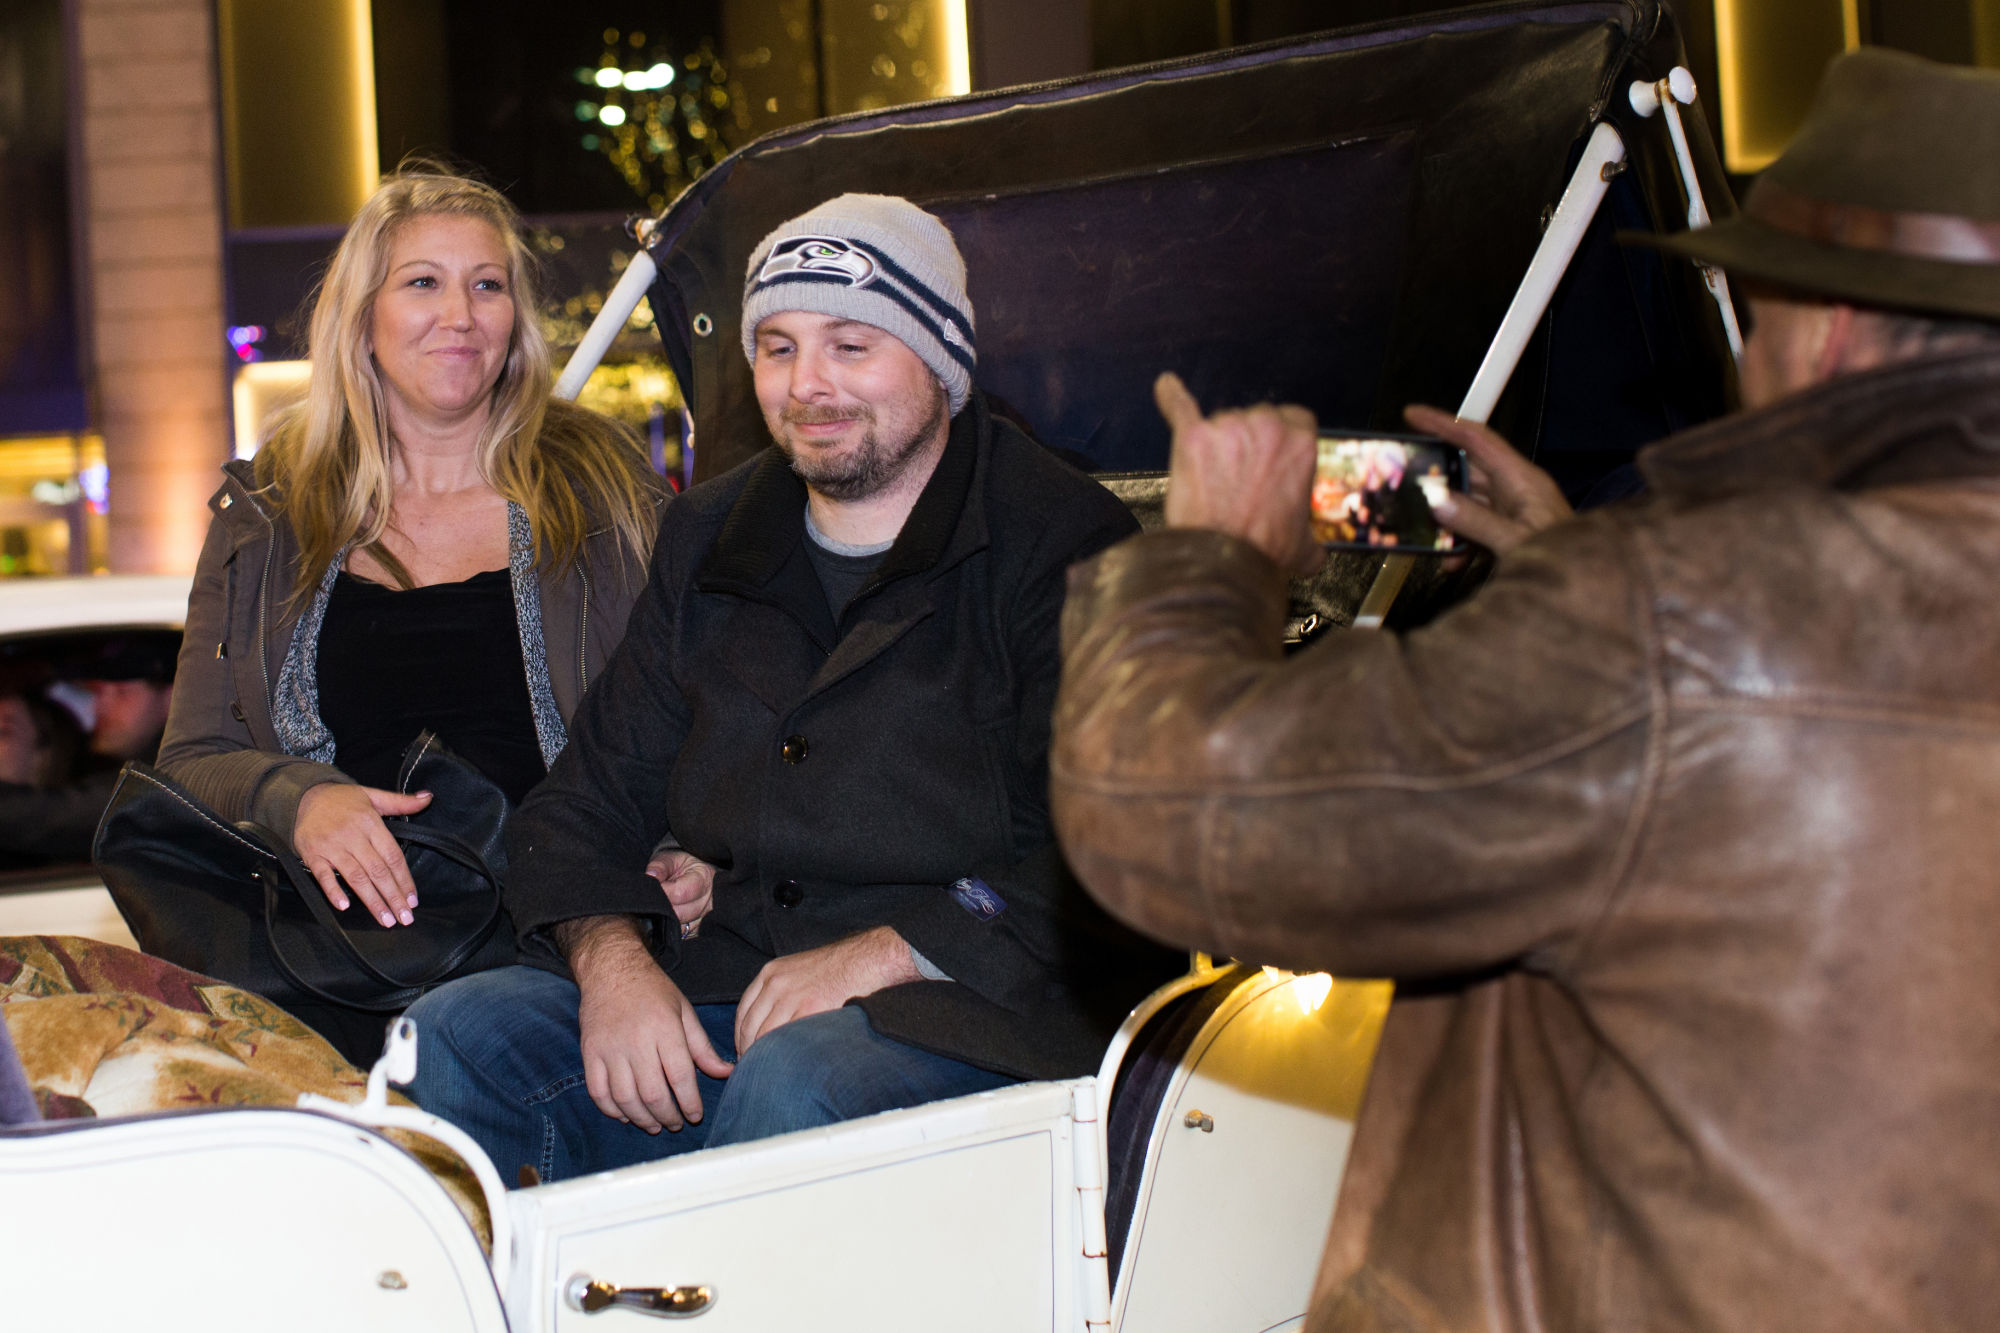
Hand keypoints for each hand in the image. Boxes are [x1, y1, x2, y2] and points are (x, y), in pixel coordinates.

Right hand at [292, 782, 432, 926]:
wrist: (304, 795)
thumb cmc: (342, 799)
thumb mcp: (373, 795)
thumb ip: (401, 802)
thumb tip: (428, 798)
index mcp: (370, 823)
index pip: (393, 856)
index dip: (405, 879)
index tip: (413, 900)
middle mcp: (352, 836)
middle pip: (377, 871)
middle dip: (393, 896)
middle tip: (405, 918)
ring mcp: (331, 846)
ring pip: (356, 877)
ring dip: (372, 901)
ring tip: (386, 919)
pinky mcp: (312, 855)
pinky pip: (323, 875)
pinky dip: (332, 891)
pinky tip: (344, 906)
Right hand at [571, 918, 734, 1131]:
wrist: (611, 969)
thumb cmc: (653, 990)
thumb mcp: (684, 1012)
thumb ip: (703, 1047)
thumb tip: (727, 1072)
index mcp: (665, 1028)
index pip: (680, 1075)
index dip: (690, 1102)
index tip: (695, 1115)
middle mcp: (636, 1041)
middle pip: (653, 1093)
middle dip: (668, 1116)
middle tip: (676, 1124)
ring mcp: (609, 1049)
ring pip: (625, 1098)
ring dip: (642, 1119)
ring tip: (654, 1125)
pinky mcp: (589, 1053)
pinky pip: (598, 1092)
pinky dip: (612, 1110)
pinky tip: (626, 1115)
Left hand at [646, 847, 715, 937]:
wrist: (694, 874)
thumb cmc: (681, 865)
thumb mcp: (671, 858)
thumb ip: (660, 866)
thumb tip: (650, 875)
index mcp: (704, 879)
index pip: (681, 893)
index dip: (662, 892)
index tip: (650, 888)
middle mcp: (709, 901)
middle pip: (680, 914)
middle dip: (662, 908)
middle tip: (650, 900)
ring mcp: (706, 918)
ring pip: (680, 928)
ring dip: (665, 921)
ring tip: (657, 908)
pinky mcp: (699, 930)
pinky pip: (681, 936)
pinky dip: (669, 930)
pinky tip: (663, 919)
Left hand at [735, 926, 921, 1053]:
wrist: (868, 958)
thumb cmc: (839, 967)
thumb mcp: (798, 970)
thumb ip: (780, 991)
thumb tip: (768, 1023)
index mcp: (770, 973)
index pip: (743, 1012)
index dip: (740, 1038)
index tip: (745, 1054)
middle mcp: (776, 983)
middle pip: (749, 1027)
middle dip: (748, 1052)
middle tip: (754, 1071)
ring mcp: (792, 996)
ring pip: (765, 1037)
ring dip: (763, 1058)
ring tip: (769, 1074)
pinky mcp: (811, 1009)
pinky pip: (788, 1039)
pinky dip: (784, 1056)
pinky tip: (788, 1066)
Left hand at [1155, 372, 1323, 577]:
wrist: (1222, 561)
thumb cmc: (1261, 551)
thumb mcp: (1304, 548)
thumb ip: (1312, 540)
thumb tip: (1315, 553)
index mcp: (1300, 445)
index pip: (1296, 419)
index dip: (1282, 439)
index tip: (1273, 457)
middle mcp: (1266, 427)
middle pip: (1258, 417)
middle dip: (1250, 444)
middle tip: (1241, 478)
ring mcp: (1227, 428)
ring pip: (1223, 422)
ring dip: (1219, 444)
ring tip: (1214, 480)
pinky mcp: (1192, 437)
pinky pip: (1180, 407)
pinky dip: (1171, 397)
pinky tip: (1166, 387)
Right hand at [1405, 405, 1572, 554]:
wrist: (1590, 586)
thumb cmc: (1566, 559)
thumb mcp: (1515, 541)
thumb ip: (1476, 522)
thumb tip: (1440, 501)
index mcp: (1522, 479)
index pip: (1477, 439)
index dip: (1444, 424)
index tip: (1414, 416)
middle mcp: (1517, 489)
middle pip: (1467, 469)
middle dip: (1436, 477)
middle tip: (1408, 478)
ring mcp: (1514, 510)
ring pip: (1468, 501)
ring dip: (1446, 518)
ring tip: (1426, 530)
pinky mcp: (1511, 530)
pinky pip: (1476, 525)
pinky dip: (1460, 541)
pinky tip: (1452, 561)